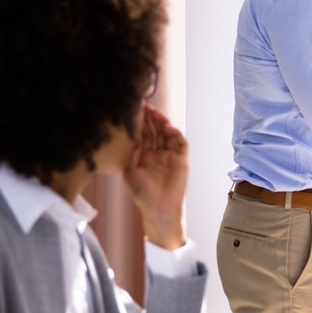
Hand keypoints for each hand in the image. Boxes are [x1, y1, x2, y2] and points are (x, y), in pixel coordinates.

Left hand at [123, 105, 187, 249]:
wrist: (158, 208)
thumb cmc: (141, 193)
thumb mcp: (130, 171)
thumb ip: (132, 153)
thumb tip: (132, 135)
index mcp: (144, 154)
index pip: (143, 134)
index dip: (140, 122)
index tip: (134, 109)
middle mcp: (157, 152)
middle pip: (155, 130)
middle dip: (151, 118)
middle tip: (145, 105)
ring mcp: (170, 155)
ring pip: (167, 134)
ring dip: (162, 122)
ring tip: (155, 113)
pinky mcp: (181, 160)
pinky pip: (180, 143)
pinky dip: (175, 134)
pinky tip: (168, 128)